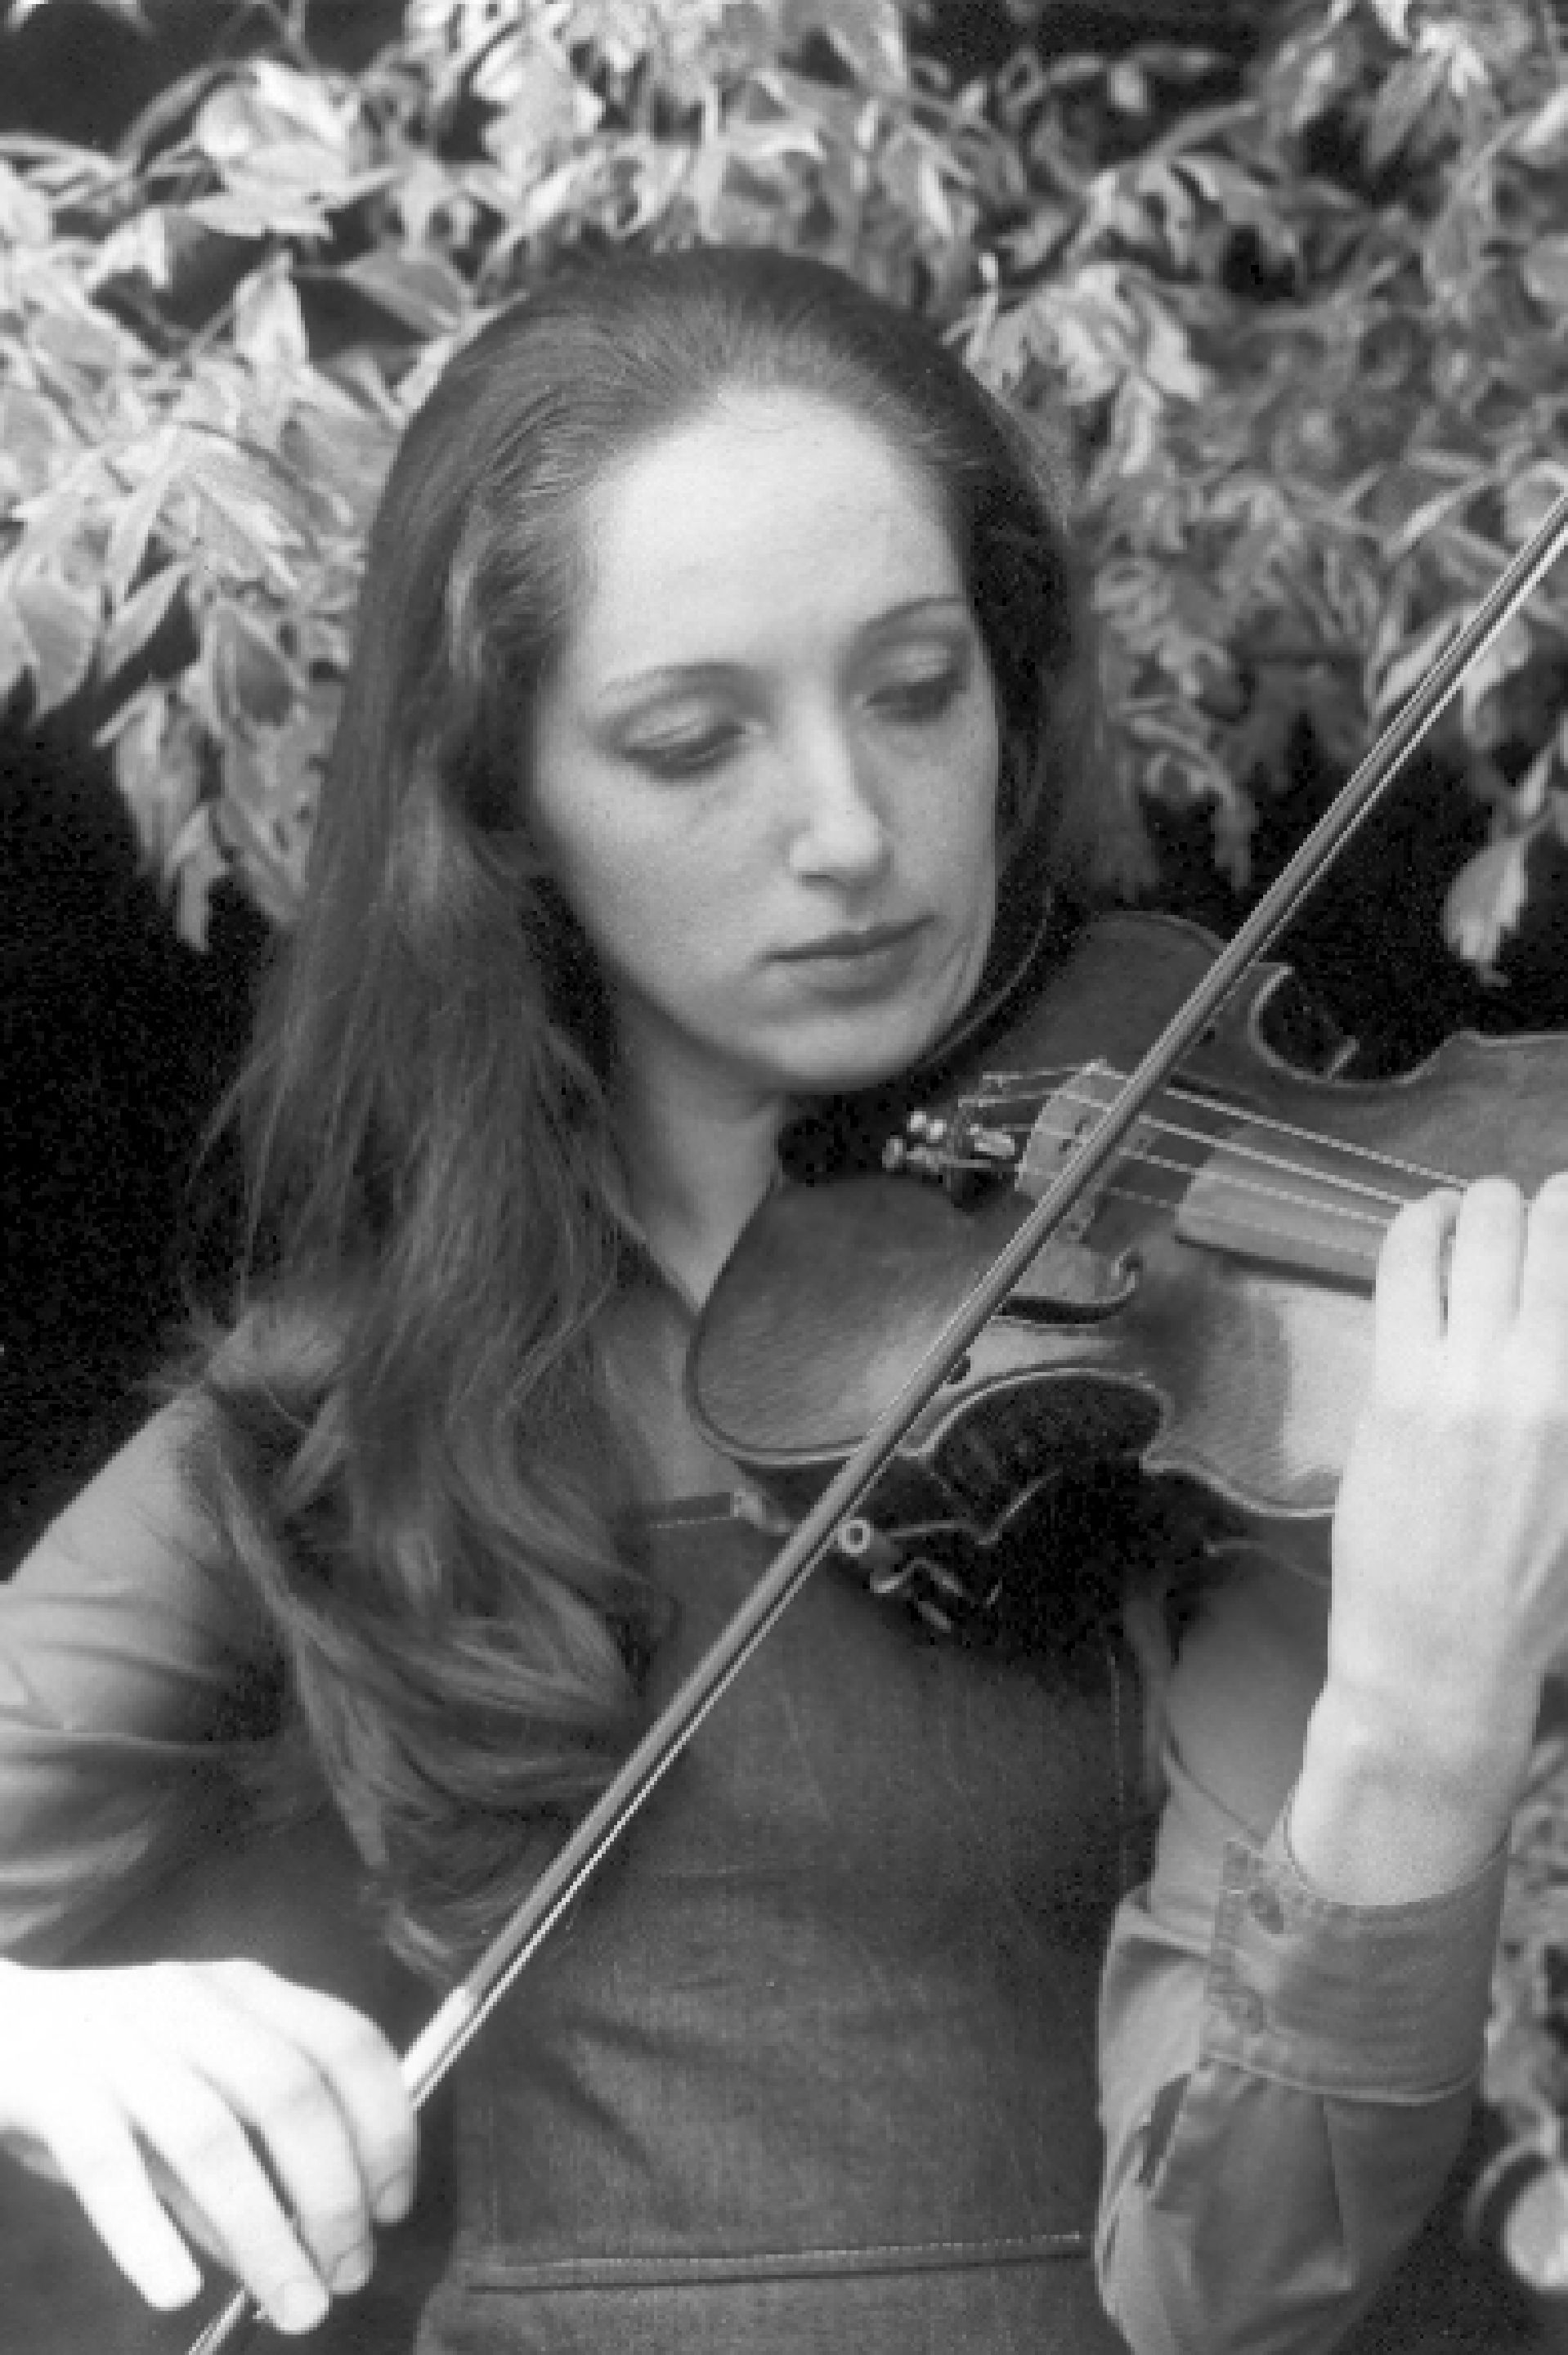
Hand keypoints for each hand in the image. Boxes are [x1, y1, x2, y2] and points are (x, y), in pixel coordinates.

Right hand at [0, 1955, 416, 2335]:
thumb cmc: (111, 2065)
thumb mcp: (192, 2094)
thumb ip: (244, 2165)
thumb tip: (300, 2251)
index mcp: (245, 1991)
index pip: (346, 2040)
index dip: (386, 2125)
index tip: (394, 2208)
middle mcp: (193, 2001)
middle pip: (289, 2091)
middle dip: (334, 2192)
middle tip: (348, 2272)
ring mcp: (122, 2039)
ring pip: (209, 2135)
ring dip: (262, 2231)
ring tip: (294, 2304)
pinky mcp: (53, 2084)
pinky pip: (107, 2164)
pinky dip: (146, 2233)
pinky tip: (176, 2289)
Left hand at [1328, 1174, 1567, 1790]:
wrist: (1447, 1659)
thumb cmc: (1533, 1598)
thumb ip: (1563, 1409)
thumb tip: (1544, 1343)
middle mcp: (1553, 1382)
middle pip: (1559, 1240)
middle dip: (1550, 1207)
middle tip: (1535, 1206)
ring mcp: (1477, 1378)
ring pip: (1488, 1238)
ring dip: (1488, 1205)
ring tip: (1480, 1205)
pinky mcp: (1401, 1387)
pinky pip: (1407, 1269)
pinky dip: (1420, 1225)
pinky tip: (1426, 1219)